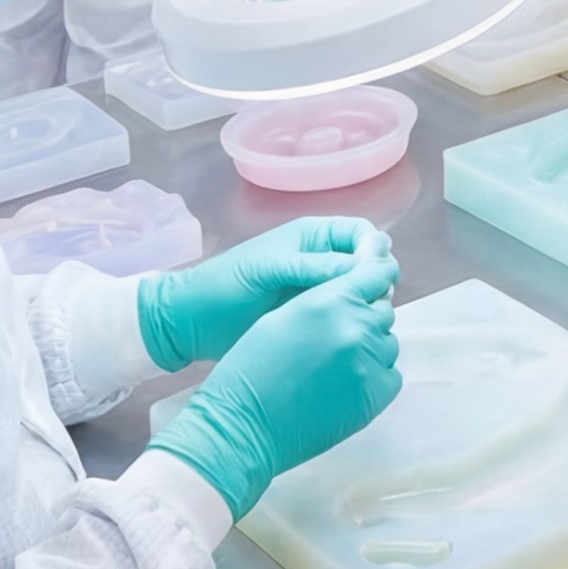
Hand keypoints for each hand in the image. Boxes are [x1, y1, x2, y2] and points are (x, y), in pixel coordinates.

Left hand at [135, 218, 391, 371]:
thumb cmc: (224, 285)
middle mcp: (322, 263)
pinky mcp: (314, 321)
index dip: (374, 250)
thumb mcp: (269, 269)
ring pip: (361, 294)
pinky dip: (353, 323)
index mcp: (313, 238)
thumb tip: (365, 265)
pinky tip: (350, 334)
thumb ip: (315, 265)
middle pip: (369, 265)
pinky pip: (344, 318)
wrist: (191, 323)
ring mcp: (319, 293)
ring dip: (367, 304)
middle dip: (376, 279)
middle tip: (370, 299)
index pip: (362, 234)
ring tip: (358, 319)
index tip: (375, 271)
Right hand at [148, 260, 402, 517]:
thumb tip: (353, 295)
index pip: (374, 274)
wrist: (245, 425)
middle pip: (383, 310)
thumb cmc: (251, 370)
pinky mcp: (376, 395)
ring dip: (371, 347)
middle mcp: (355, 327)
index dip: (377, 277)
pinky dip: (376, 376)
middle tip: (339, 337)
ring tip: (337, 365)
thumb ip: (323, 300)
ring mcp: (368, 362)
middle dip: (366, 317)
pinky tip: (346, 384)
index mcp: (328, 301)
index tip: (379, 280)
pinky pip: (391, 375)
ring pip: (388, 343)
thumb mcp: (281, 316)